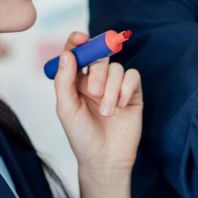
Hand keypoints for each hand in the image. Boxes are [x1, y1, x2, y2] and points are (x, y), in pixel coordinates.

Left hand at [53, 32, 142, 172]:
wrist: (105, 160)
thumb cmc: (82, 137)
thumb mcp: (67, 109)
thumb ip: (64, 81)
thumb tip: (67, 54)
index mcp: (76, 81)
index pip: (77, 53)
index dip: (78, 42)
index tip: (79, 37)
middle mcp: (96, 80)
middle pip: (99, 56)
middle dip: (98, 71)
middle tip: (94, 92)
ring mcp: (115, 86)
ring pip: (117, 68)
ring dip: (112, 89)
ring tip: (107, 111)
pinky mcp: (133, 93)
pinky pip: (133, 77)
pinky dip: (126, 89)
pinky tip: (121, 106)